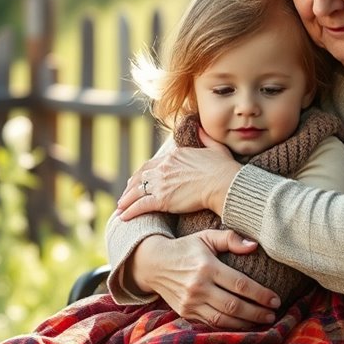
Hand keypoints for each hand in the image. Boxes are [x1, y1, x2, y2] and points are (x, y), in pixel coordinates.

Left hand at [118, 129, 240, 219]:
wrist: (223, 183)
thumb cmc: (223, 169)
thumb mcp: (215, 148)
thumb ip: (205, 137)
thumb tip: (199, 127)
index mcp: (174, 155)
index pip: (152, 165)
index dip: (143, 174)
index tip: (138, 180)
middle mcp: (164, 167)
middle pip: (141, 177)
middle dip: (131, 187)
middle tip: (126, 195)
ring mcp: (161, 183)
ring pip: (137, 191)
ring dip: (127, 200)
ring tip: (120, 208)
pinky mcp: (162, 199)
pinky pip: (141, 205)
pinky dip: (130, 211)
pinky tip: (124, 217)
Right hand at [129, 231, 280, 328]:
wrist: (153, 264)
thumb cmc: (186, 248)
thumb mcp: (206, 236)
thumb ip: (230, 239)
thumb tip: (254, 245)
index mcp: (206, 267)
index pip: (240, 285)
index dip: (261, 294)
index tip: (276, 299)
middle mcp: (198, 287)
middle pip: (234, 306)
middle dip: (257, 312)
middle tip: (273, 314)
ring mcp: (190, 302)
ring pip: (223, 320)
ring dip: (246, 323)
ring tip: (262, 321)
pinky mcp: (186, 313)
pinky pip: (210, 324)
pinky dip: (228, 327)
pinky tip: (242, 325)